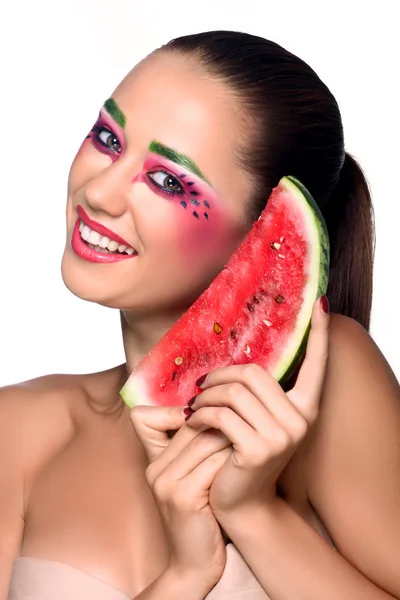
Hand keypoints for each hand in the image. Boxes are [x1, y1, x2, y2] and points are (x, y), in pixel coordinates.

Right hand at [130, 404, 232, 591]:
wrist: (194, 564)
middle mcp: (155, 469)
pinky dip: (232, 458)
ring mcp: (166, 483)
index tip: (220, 413)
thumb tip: (224, 410)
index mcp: (154, 461)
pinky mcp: (183, 497)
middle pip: (191, 426)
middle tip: (248, 417)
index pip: (158, 417)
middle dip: (222, 420)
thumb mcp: (192, 479)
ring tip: (252, 435)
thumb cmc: (202, 516)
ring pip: (205, 441)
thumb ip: (196, 449)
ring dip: (232, 437)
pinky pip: (212, 464)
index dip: (188, 410)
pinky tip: (247, 458)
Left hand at [185, 297, 328, 518]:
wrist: (240, 501)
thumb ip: (257, 392)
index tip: (318, 303)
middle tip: (201, 386)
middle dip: (220, 375)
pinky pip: (221, 414)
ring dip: (206, 395)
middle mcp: (300, 418)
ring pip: (234, 391)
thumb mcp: (256, 419)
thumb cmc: (242, 453)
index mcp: (305, 406)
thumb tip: (242, 358)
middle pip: (253, 373)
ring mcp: (283, 435)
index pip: (316, 363)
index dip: (317, 334)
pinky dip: (200, 414)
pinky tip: (192, 421)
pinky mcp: (259, 448)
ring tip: (194, 406)